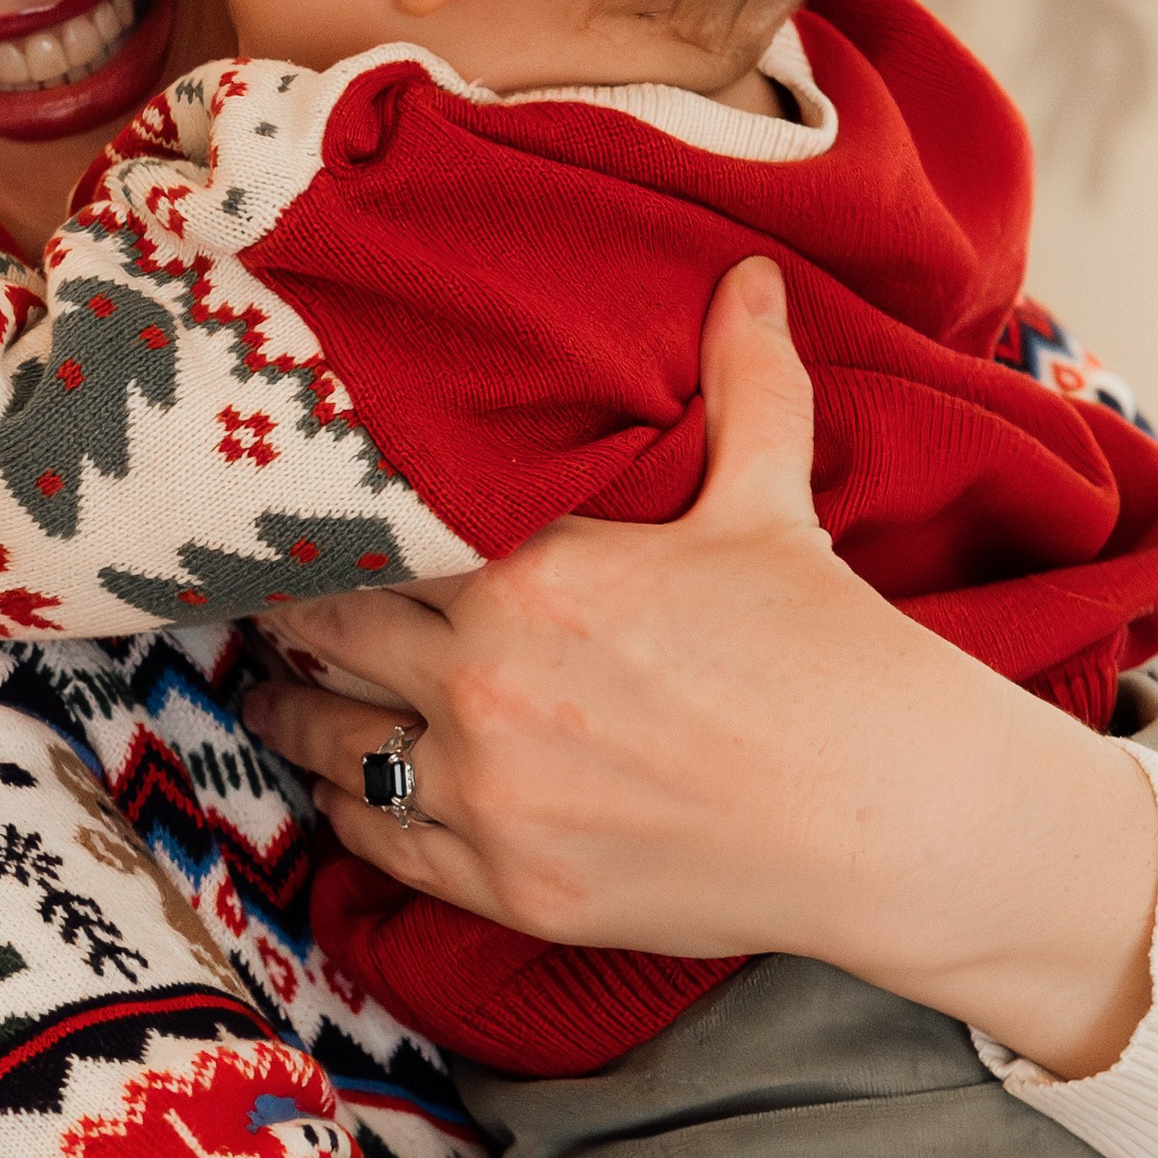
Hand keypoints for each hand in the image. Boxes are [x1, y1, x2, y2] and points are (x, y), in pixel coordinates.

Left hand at [243, 257, 1157, 1079]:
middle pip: (327, 629)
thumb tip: (748, 274)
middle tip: (262, 596)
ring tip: (273, 690)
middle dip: (291, 611)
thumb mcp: (776, 502)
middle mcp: (489, 679)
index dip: (327, 524)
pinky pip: (376, 836)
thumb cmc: (835, 656)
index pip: (375, 534)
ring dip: (293, 710)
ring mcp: (491, 790)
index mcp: (536, 572)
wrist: (895, 820)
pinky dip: (346, 804)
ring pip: (328, 737)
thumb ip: (744, 383)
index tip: (294, 515)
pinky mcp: (507, 883)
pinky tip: (339, 781)